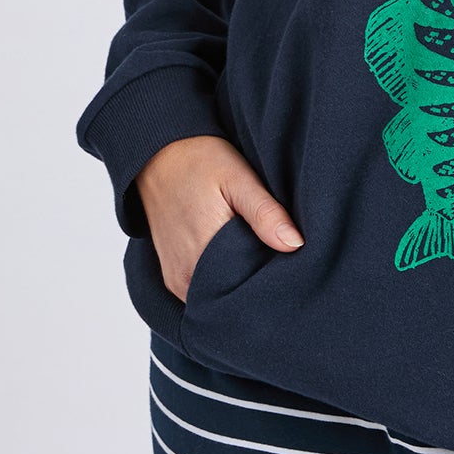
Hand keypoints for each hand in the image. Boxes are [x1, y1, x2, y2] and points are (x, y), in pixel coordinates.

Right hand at [134, 134, 302, 300]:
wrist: (157, 156)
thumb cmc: (200, 162)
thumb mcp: (238, 179)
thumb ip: (265, 213)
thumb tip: (295, 245)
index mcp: (204, 255)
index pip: (251, 288)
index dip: (274, 277)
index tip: (291, 263)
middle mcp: (186, 277)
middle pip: (234, 296)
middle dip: (257, 283)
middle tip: (278, 260)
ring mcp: (177, 281)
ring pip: (218, 297)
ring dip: (238, 283)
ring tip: (256, 258)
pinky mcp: (172, 278)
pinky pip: (203, 293)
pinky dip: (221, 282)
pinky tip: (235, 262)